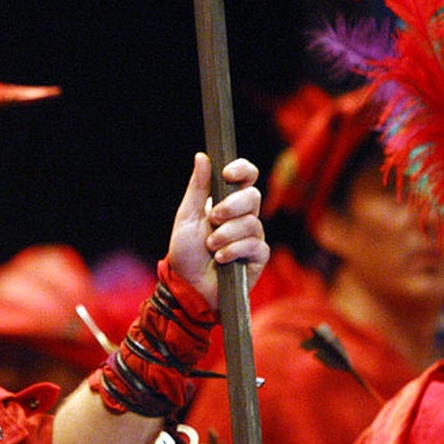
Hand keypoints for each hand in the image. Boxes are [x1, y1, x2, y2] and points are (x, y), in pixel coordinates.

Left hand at [166, 152, 266, 309]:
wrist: (188, 287)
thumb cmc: (186, 253)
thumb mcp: (187, 217)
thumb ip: (198, 188)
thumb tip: (202, 156)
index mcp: (226, 202)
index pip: (245, 177)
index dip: (242, 170)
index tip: (228, 173)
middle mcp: (243, 216)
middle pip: (253, 196)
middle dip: (232, 206)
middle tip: (213, 218)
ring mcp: (252, 236)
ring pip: (251, 223)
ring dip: (226, 234)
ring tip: (210, 246)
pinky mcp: (258, 257)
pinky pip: (255, 245)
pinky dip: (234, 250)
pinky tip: (220, 258)